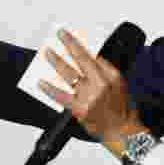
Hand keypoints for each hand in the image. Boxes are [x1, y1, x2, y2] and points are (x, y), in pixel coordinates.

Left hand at [38, 30, 145, 152]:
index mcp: (111, 76)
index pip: (91, 56)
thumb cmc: (121, 106)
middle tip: (57, 37)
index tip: (65, 35)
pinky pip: (61, 97)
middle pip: (80, 61)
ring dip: (57, 62)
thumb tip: (89, 56)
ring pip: (69, 75)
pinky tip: (41, 83)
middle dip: (67, 46)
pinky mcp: (80, 110)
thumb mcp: (119, 83)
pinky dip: (50, 89)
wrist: (122, 129)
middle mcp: (100, 85)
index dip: (76, 44)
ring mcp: (89, 97)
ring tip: (48, 53)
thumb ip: (105, 69)